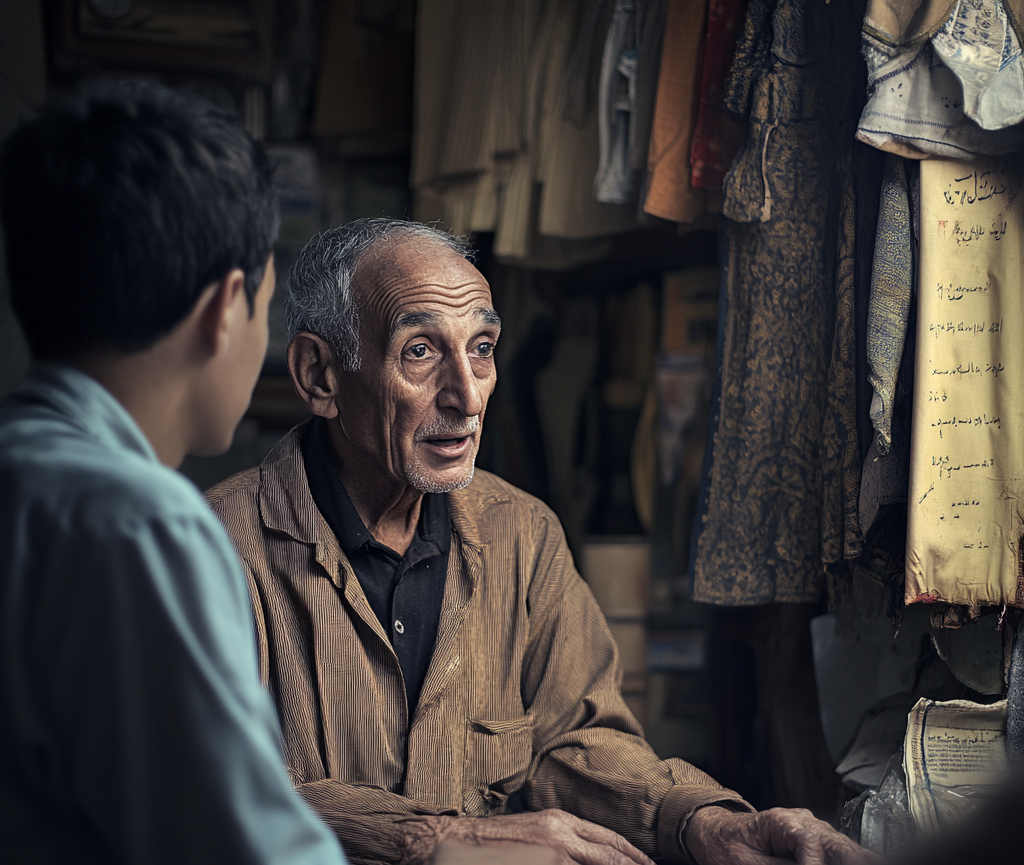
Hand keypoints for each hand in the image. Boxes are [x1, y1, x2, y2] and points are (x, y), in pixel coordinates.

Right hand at [406, 809, 654, 864]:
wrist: (453, 842)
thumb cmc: (492, 843)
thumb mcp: (534, 834)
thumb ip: (562, 843)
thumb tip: (587, 854)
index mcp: (560, 821)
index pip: (608, 839)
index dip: (633, 855)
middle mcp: (560, 831)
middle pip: (611, 852)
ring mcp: (551, 849)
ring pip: (598, 861)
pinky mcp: (539, 859)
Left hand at [684, 806, 880, 864]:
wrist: (717, 834)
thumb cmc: (727, 847)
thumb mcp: (747, 863)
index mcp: (781, 821)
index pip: (809, 843)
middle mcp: (803, 822)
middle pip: (838, 843)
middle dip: (855, 859)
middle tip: (877, 864)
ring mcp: (813, 831)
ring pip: (844, 848)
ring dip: (857, 859)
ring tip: (878, 862)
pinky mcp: (817, 843)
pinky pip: (838, 853)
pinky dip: (850, 859)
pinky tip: (865, 861)